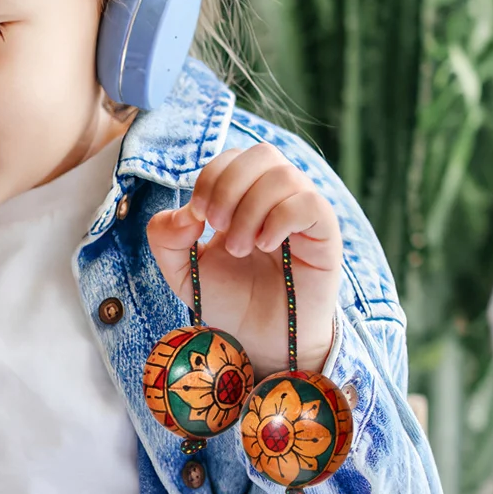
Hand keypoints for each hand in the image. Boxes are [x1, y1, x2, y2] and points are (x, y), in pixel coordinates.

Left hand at [145, 145, 341, 375]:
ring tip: (240, 248)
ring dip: (251, 209)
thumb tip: (184, 212)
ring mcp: (304, 213)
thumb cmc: (230, 301)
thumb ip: (166, 238)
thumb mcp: (183, 271)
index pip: (233, 158)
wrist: (261, 340)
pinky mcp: (325, 234)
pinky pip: (310, 202)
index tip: (198, 217)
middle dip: (229, 185)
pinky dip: (279, 219)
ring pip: (284, 176)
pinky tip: (264, 246)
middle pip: (262, 153)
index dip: (210, 178)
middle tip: (216, 226)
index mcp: (246, 196)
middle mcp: (278, 197)